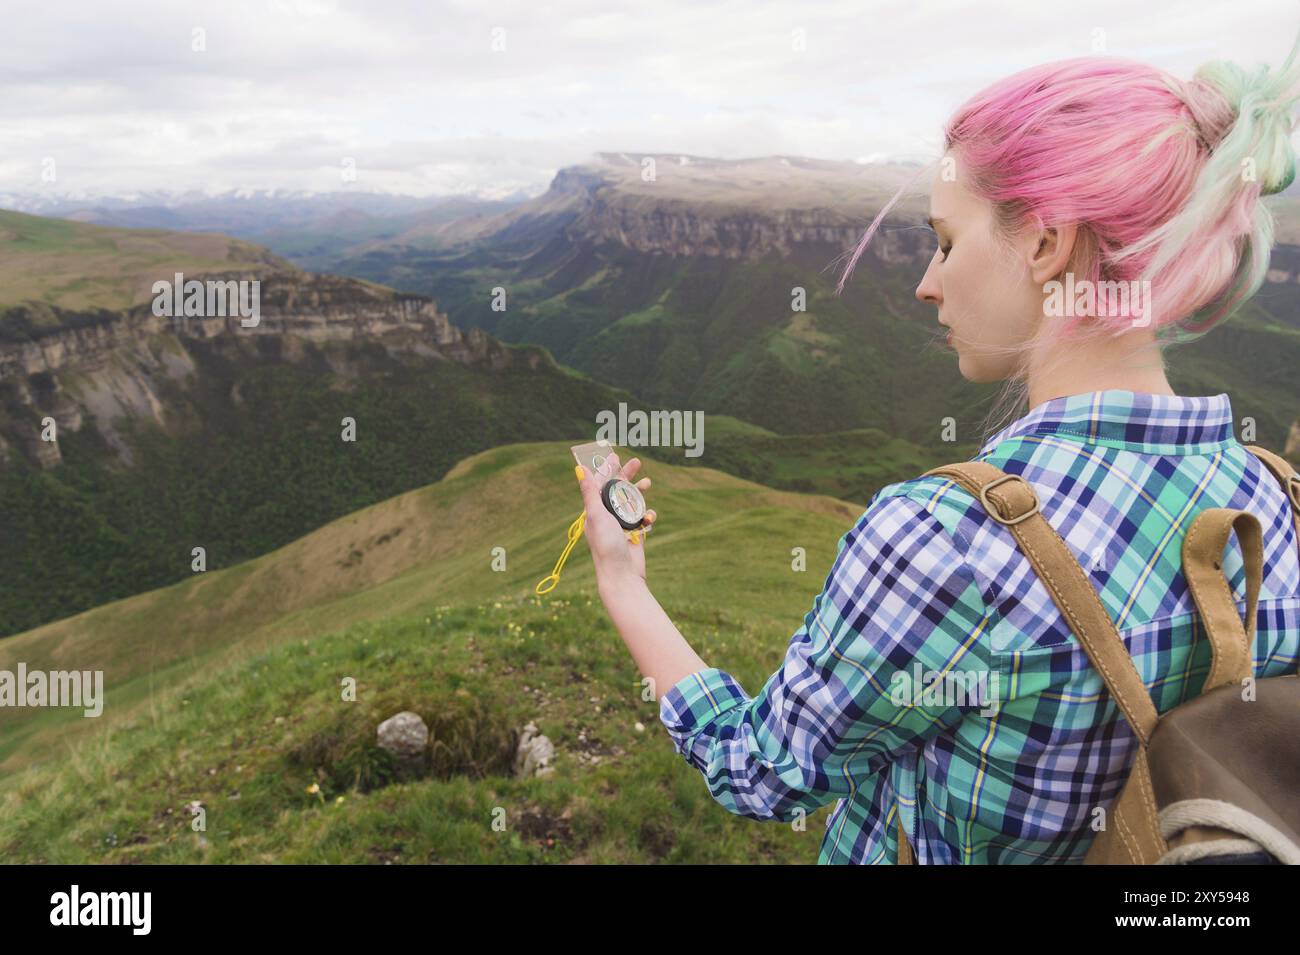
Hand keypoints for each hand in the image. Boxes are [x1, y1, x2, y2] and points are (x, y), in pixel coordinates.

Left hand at [576, 452, 656, 586]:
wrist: (622, 575)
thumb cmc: (606, 545)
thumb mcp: (596, 515)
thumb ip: (590, 492)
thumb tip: (579, 469)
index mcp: (594, 511)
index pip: (599, 485)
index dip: (606, 470)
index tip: (614, 456)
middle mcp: (607, 516)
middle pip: (618, 490)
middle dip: (627, 476)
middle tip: (637, 463)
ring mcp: (622, 525)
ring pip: (632, 502)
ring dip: (639, 493)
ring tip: (647, 483)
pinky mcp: (635, 534)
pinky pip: (643, 518)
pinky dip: (647, 515)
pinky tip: (649, 517)